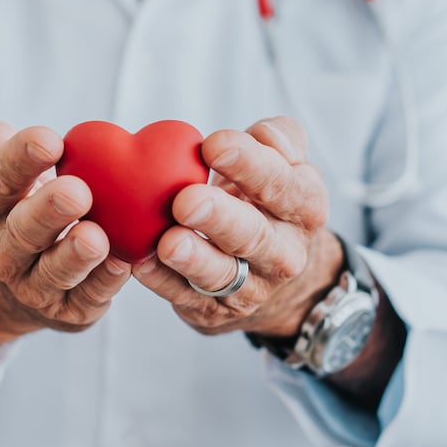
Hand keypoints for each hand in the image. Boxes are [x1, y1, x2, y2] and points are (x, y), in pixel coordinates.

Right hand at [0, 119, 132, 335]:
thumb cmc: (12, 204)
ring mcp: (32, 284)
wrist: (10, 276)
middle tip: (76, 191)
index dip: (18, 160)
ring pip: (53, 272)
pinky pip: (87, 298)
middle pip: (21, 232)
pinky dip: (104, 283)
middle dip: (48, 212)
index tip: (50, 140)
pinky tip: (122, 264)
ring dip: (75, 255)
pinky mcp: (67, 310)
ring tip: (95, 237)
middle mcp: (0, 251)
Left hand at [132, 116, 344, 337]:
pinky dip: (162, 281)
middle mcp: (285, 253)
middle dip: (219, 218)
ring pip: (222, 274)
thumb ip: (281, 139)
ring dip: (193, 259)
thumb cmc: (265, 200)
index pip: (283, 185)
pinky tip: (141, 263)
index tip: (213, 144)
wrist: (272, 272)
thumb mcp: (285, 165)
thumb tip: (265, 136)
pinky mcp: (215, 311)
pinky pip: (185, 297)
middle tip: (185, 200)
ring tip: (169, 242)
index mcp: (305, 209)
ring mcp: (251, 287)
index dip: (251, 164)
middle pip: (253, 236)